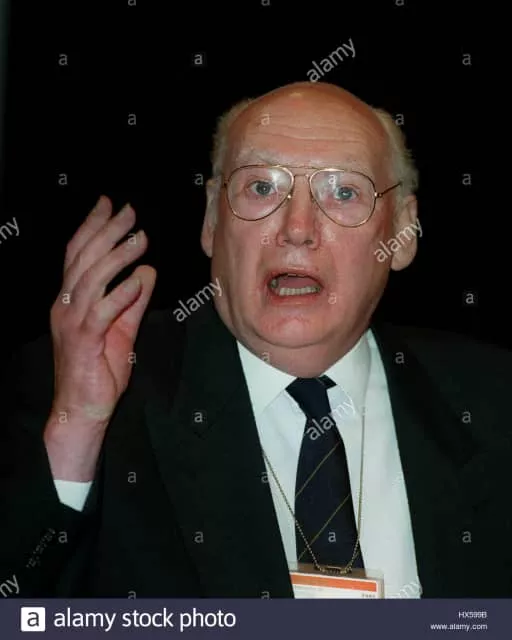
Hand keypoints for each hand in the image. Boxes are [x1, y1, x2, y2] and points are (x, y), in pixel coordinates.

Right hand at [44, 196, 155, 478]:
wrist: (83, 407)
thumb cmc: (99, 369)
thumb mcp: (122, 328)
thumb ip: (133, 301)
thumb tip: (147, 271)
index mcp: (71, 299)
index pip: (78, 254)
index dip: (92, 226)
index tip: (109, 204)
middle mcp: (65, 305)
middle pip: (83, 259)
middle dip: (107, 231)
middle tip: (130, 212)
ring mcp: (72, 322)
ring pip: (92, 279)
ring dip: (117, 256)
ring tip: (140, 239)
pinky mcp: (83, 341)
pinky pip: (102, 311)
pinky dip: (121, 293)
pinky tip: (139, 278)